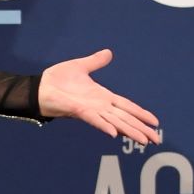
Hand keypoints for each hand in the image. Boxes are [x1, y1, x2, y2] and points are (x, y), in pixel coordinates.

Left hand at [38, 49, 159, 144]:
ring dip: (129, 130)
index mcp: (102, 96)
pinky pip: (95, 119)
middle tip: (156, 140)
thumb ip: (94, 62)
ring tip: (143, 141)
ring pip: (115, 122)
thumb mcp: (79, 66)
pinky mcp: (79, 111)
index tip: (155, 122)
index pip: (126, 106)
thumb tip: (108, 53)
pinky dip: (105, 126)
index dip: (141, 113)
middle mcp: (99, 106)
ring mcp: (90, 110)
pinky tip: (115, 134)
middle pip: (125, 118)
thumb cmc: (56, 80)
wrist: (38, 87)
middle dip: (141, 128)